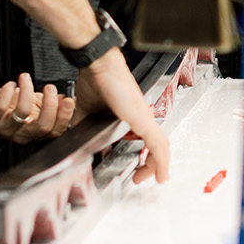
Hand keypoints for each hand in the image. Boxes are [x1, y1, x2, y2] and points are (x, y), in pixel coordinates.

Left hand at [0, 72, 77, 142]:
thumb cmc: (8, 106)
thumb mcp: (35, 105)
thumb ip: (52, 104)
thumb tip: (68, 99)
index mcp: (35, 132)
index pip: (55, 131)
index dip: (65, 116)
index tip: (69, 99)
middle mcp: (21, 134)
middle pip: (42, 127)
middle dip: (50, 105)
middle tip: (50, 87)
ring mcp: (5, 128)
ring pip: (22, 113)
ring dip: (27, 91)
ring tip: (25, 78)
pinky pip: (1, 107)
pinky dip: (7, 92)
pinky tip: (10, 85)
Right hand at [66, 48, 172, 183]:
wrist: (97, 65)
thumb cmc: (96, 81)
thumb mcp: (89, 114)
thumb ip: (89, 129)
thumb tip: (82, 142)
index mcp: (131, 116)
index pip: (145, 140)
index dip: (144, 156)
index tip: (137, 168)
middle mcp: (142, 116)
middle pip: (156, 145)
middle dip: (151, 165)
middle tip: (140, 177)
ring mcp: (143, 117)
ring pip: (160, 146)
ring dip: (157, 165)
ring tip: (152, 178)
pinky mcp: (141, 119)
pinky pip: (157, 143)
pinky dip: (160, 160)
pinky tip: (160, 172)